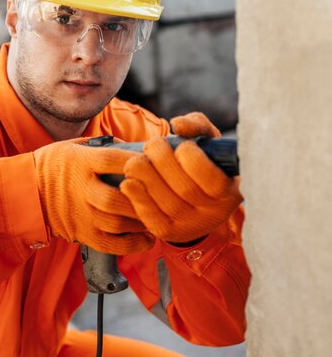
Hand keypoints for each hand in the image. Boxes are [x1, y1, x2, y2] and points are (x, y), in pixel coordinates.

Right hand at [33, 139, 154, 254]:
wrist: (25, 193)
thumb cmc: (53, 165)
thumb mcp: (73, 146)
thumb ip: (103, 147)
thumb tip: (136, 149)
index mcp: (80, 162)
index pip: (112, 160)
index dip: (137, 161)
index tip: (157, 160)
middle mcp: (81, 189)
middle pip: (116, 198)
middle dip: (142, 198)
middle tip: (162, 195)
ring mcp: (80, 214)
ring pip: (116, 223)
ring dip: (141, 221)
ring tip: (158, 216)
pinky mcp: (82, 233)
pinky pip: (111, 244)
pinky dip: (133, 244)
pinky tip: (147, 238)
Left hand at [119, 112, 242, 242]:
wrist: (194, 198)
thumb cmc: (202, 161)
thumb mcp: (208, 141)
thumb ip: (198, 126)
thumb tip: (178, 124)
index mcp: (230, 190)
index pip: (213, 180)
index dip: (193, 160)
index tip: (182, 146)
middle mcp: (214, 213)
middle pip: (185, 190)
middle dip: (163, 162)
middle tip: (152, 145)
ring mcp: (191, 225)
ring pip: (167, 204)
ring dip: (146, 178)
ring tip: (136, 161)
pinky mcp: (169, 231)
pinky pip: (152, 219)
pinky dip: (137, 199)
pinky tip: (128, 182)